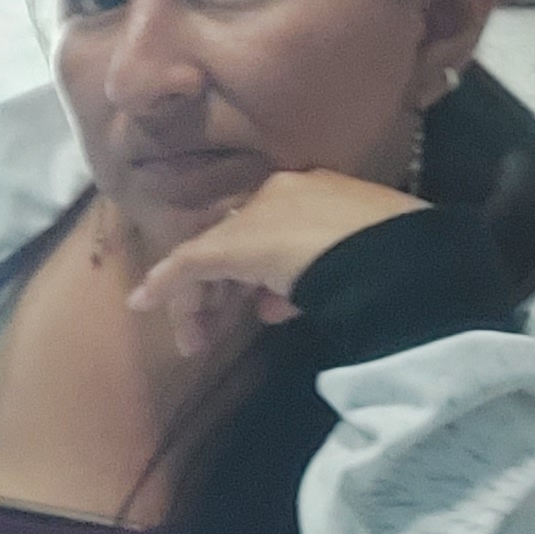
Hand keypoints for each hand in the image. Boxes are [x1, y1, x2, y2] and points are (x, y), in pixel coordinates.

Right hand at [125, 169, 421, 358]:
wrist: (395, 254)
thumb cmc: (308, 247)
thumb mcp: (238, 253)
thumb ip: (185, 271)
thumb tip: (139, 299)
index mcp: (266, 192)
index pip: (208, 241)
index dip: (176, 280)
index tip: (154, 314)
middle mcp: (296, 196)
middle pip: (236, 249)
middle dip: (211, 296)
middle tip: (200, 341)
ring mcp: (331, 217)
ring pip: (270, 259)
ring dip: (245, 293)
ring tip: (248, 323)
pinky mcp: (362, 240)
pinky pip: (306, 264)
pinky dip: (284, 287)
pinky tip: (283, 311)